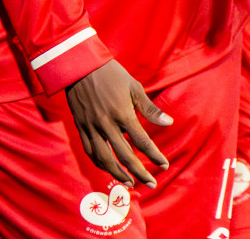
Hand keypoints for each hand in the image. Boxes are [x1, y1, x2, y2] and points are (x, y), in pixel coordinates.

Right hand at [64, 60, 170, 189]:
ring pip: (105, 159)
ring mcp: (92, 127)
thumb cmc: (110, 74)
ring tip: (129, 182)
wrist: (80, 65)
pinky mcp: (81, 127)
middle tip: (151, 183)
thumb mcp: (133, 87)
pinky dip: (99, 163)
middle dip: (140, 172)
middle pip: (125, 156)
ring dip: (118, 174)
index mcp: (122, 113)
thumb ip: (150, 109)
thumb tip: (169, 123)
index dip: (155, 155)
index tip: (164, 165)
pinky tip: (108, 168)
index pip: (142, 142)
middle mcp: (107, 124)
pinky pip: (90, 151)